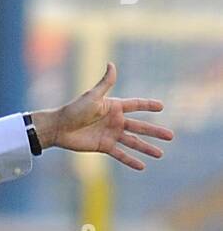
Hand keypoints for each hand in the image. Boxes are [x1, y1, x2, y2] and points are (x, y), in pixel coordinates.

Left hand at [31, 61, 173, 170]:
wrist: (59, 127)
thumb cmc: (74, 109)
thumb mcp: (92, 96)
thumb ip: (105, 83)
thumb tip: (112, 64)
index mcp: (114, 106)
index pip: (136, 105)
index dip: (149, 106)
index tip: (162, 107)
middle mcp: (115, 121)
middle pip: (140, 127)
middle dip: (155, 132)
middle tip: (171, 136)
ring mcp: (111, 135)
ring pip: (133, 142)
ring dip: (147, 148)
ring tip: (160, 154)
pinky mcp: (104, 147)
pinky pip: (120, 154)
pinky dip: (130, 160)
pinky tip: (142, 166)